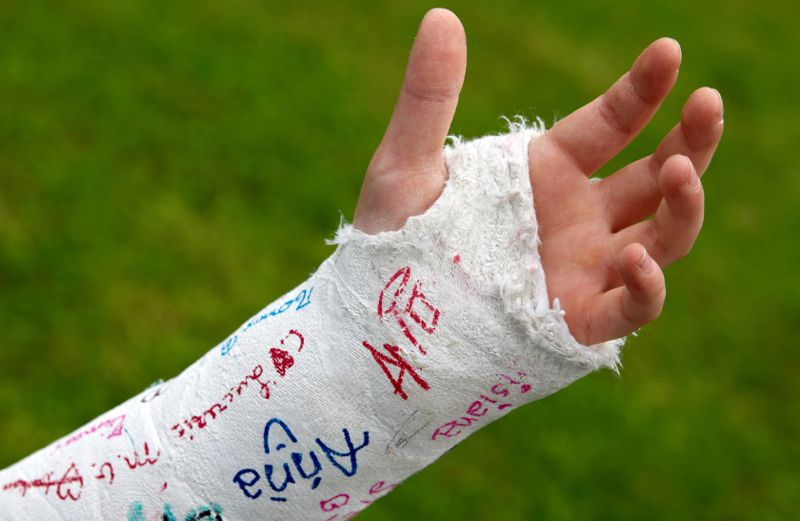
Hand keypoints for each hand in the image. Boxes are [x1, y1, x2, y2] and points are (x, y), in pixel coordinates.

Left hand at [353, 9, 722, 344]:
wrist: (383, 321)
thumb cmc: (393, 242)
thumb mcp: (406, 164)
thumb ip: (428, 98)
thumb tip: (439, 16)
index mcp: (545, 172)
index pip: (611, 124)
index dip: (643, 90)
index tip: (668, 51)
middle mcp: (576, 217)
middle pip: (656, 176)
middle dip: (691, 140)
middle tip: (708, 104)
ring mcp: (584, 268)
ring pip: (662, 236)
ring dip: (684, 205)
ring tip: (682, 170)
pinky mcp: (578, 320)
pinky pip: (631, 307)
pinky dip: (647, 287)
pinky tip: (638, 260)